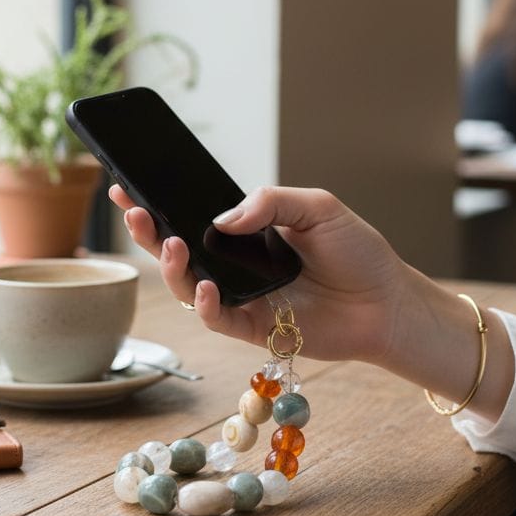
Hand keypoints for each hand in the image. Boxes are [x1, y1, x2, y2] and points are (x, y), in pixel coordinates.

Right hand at [108, 184, 404, 362]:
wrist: (388, 301)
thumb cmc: (357, 251)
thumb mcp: (317, 206)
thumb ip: (268, 202)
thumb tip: (220, 219)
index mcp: (247, 232)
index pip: (192, 215)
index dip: (158, 204)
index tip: (127, 187)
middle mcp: (237, 265)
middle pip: (178, 251)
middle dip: (148, 232)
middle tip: (133, 212)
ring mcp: (243, 297)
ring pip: (188, 287)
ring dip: (171, 268)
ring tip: (172, 244)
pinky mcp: (255, 328)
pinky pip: (217, 320)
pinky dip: (205, 305)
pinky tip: (206, 288)